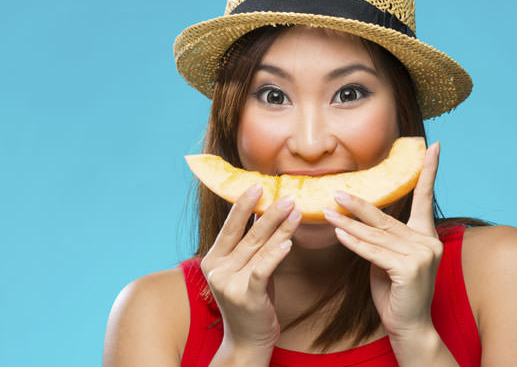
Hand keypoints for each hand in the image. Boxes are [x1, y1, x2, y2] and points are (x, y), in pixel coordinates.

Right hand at [201, 184, 301, 352]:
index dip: (244, 206)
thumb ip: (251, 243)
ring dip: (281, 228)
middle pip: (248, 235)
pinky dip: (275, 256)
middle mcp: (217, 269)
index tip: (258, 186)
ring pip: (259, 249)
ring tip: (296, 211)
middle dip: (269, 213)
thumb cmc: (250, 297)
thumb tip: (264, 210)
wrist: (247, 339)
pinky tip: (288, 243)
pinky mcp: (246, 297)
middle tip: (287, 196)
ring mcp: (229, 284)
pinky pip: (262, 271)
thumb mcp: (246, 267)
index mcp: (213, 259)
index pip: (230, 227)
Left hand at [322, 141, 442, 339]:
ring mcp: (421, 255)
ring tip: (327, 211)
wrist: (409, 327)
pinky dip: (354, 243)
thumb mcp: (389, 261)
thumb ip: (382, 241)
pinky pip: (373, 252)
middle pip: (386, 219)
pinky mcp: (409, 269)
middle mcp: (428, 241)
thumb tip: (358, 224)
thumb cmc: (397, 294)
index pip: (426, 198)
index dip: (429, 171)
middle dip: (359, 205)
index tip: (434, 146)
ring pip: (376, 235)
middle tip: (336, 191)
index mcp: (426, 236)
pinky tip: (338, 233)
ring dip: (348, 224)